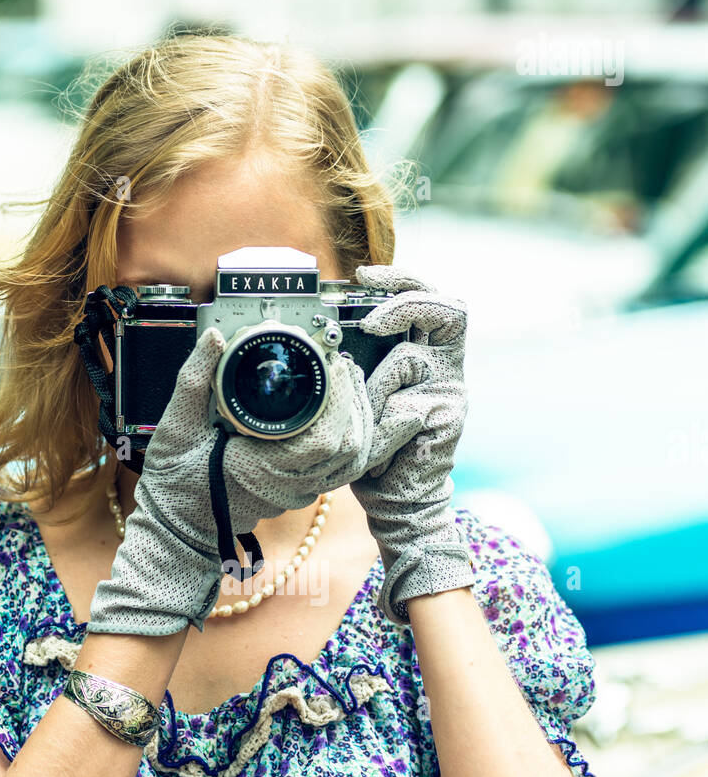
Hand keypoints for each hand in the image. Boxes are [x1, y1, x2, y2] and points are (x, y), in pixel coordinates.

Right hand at [87, 325, 377, 635]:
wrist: (176, 527)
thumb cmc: (175, 483)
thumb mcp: (176, 427)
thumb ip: (194, 380)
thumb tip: (213, 339)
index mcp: (264, 469)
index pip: (327, 439)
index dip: (341, 401)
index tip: (334, 366)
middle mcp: (288, 487)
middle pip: (350, 449)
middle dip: (354, 403)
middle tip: (344, 368)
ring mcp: (296, 495)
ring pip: (350, 463)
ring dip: (356, 422)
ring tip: (346, 386)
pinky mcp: (296, 495)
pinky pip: (337, 470)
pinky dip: (346, 440)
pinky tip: (338, 414)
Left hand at [350, 263, 475, 624]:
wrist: (398, 499)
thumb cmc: (374, 445)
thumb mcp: (360, 394)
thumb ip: (357, 361)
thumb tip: (324, 328)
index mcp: (426, 349)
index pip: (426, 295)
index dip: (399, 277)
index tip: (361, 276)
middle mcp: (446, 363)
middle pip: (447, 306)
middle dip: (404, 299)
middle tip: (368, 317)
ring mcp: (451, 388)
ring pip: (414, 355)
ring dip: (381, 376)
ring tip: (368, 405)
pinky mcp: (449, 416)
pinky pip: (410, 400)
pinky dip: (385, 412)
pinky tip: (380, 434)